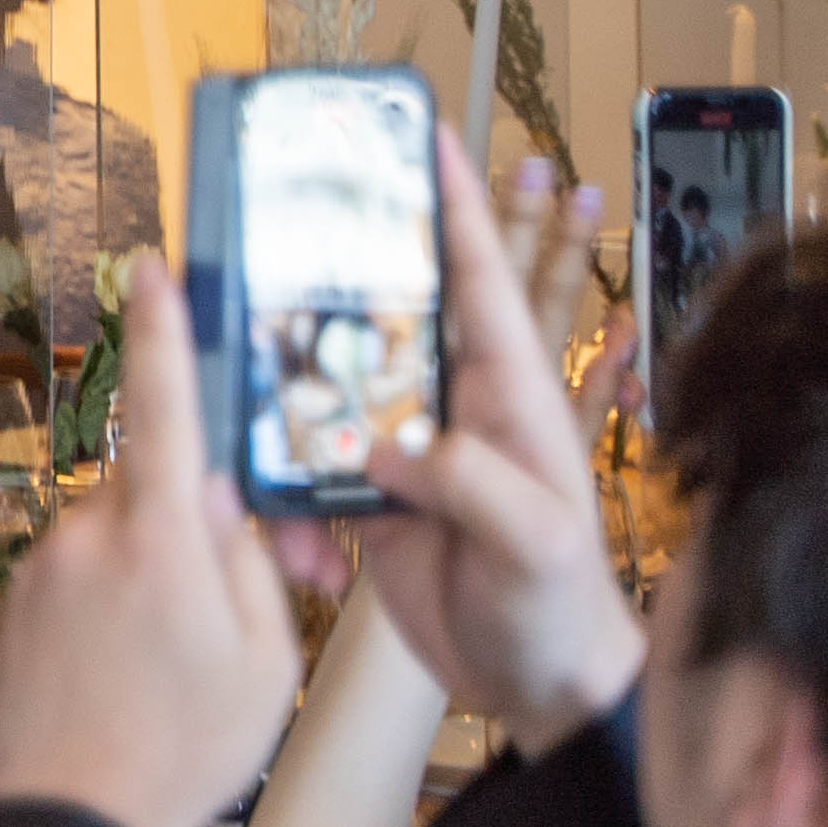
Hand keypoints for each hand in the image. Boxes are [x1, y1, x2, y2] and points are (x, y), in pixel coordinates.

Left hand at [0, 252, 312, 826]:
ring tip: (179, 665)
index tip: (148, 268)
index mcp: (156, 539)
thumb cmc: (182, 748)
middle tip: (236, 603)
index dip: (161, 333)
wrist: (72, 818)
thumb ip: (247, 561)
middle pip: (155, 491)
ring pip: (120, 540)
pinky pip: (83, 580)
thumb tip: (220, 507)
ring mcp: (43, 570)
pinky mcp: (18, 604)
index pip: (165, 410)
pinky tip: (133, 675)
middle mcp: (86, 537)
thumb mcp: (266, 657)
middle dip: (196, 527)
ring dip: (155, 576)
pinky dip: (116, 608)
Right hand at [326, 135, 643, 749]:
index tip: (430, 138)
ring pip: (324, 402)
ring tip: (267, 469)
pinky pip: (305, 480)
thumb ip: (473, 482)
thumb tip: (390, 445)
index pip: (482, 284)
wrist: (536, 687)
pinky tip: (302, 560)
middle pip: (381, 324)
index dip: (458, 209)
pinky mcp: (368, 501)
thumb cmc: (560, 607)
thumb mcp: (537, 540)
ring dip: (286, 433)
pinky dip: (288, 515)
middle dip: (325, 295)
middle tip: (267, 256)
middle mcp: (450, 410)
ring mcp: (404, 453)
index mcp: (508, 399)